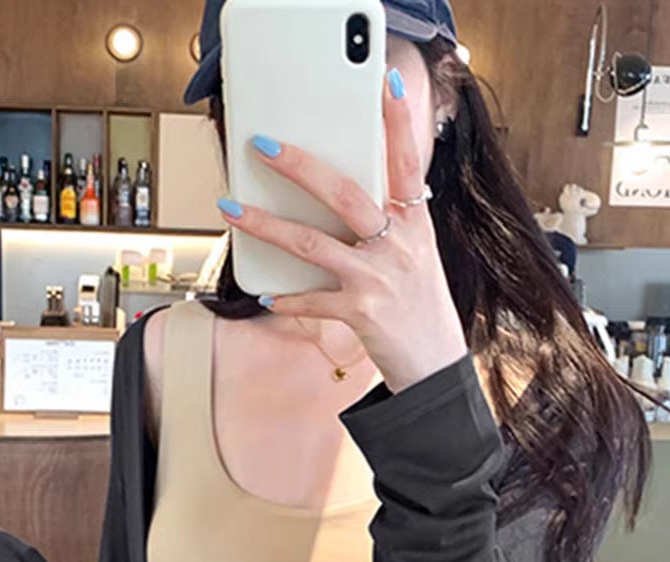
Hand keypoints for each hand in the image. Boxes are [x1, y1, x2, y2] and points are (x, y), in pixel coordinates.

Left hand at [219, 68, 468, 393]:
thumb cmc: (422, 311)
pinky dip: (286, 300)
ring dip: (266, 225)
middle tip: (265, 145)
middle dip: (300, 166)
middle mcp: (398, 245)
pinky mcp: (361, 312)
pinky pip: (312, 301)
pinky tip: (266, 296)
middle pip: (344, 193)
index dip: (398, 122)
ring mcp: (378, 278)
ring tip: (232, 210)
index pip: (407, 163)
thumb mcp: (417, 258)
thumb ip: (391, 225)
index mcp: (415, 225)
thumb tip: (348, 199)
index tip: (386, 83)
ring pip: (312, 243)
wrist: (436, 370)